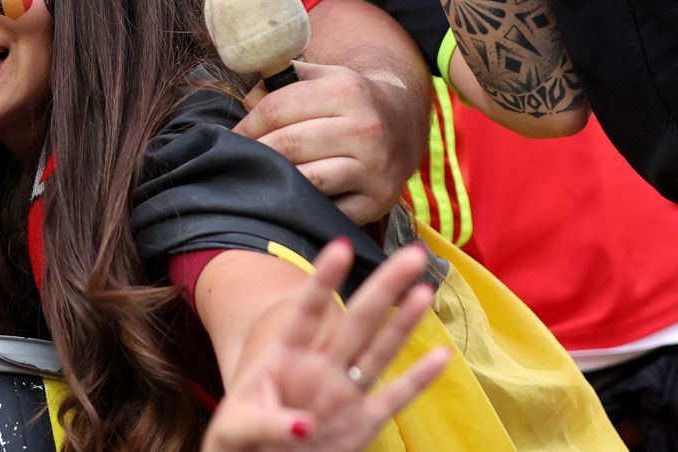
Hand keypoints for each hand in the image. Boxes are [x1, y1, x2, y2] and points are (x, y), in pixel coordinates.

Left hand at [203, 240, 449, 450]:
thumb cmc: (240, 440)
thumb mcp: (236, 429)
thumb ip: (265, 423)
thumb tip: (302, 427)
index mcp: (283, 358)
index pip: (306, 312)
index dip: (323, 280)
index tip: (341, 246)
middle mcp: (320, 367)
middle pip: (356, 322)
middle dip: (382, 288)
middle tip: (412, 252)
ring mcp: (343, 392)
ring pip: (379, 351)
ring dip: (403, 323)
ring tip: (425, 289)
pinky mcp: (361, 422)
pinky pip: (394, 398)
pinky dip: (418, 380)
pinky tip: (441, 356)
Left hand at [236, 61, 425, 223]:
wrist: (403, 124)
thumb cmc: (347, 101)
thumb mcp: (322, 77)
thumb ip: (281, 81)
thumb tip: (246, 101)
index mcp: (347, 91)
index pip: (277, 109)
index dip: (247, 125)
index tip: (230, 138)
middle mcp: (366, 128)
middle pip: (289, 145)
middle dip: (256, 153)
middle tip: (237, 160)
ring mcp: (375, 167)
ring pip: (308, 179)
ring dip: (276, 181)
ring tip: (259, 178)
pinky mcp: (378, 201)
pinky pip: (329, 209)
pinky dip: (304, 206)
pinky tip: (289, 198)